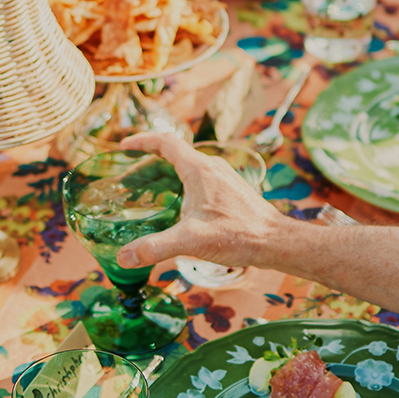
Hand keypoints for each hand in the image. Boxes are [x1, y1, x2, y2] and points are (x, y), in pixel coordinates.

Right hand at [114, 132, 291, 269]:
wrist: (275, 241)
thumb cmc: (240, 235)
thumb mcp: (192, 241)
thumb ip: (156, 247)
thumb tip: (123, 256)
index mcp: (200, 169)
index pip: (165, 142)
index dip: (141, 141)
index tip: (123, 147)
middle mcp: (211, 167)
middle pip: (173, 154)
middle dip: (147, 164)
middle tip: (127, 181)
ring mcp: (222, 177)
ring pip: (186, 166)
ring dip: (164, 174)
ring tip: (147, 192)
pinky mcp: (229, 189)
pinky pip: (198, 177)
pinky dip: (179, 183)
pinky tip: (177, 206)